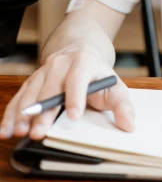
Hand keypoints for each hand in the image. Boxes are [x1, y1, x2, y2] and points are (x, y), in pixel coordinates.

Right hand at [0, 44, 134, 140]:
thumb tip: (129, 124)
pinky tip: (7, 129)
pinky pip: (20, 96)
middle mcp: (61, 64)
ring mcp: (44, 71)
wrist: (79, 50)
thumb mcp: (114, 84)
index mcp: (84, 61)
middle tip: (40, 132)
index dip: (76, 96)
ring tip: (21, 132)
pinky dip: (12, 113)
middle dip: (45, 111)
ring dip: (25, 113)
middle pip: (51, 88)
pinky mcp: (32, 80)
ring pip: (32, 92)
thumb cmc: (96, 73)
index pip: (79, 77)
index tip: (74, 115)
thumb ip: (122, 105)